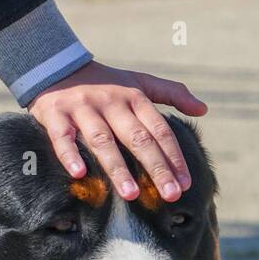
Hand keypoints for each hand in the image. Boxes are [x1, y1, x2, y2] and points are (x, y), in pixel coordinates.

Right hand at [28, 62, 206, 200]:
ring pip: (103, 140)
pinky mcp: (55, 114)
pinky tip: (80, 174)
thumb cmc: (104, 82)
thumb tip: (203, 109)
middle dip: (156, 167)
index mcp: (134, 97)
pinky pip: (63, 137)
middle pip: (137, 138)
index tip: (185, 183)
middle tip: (171, 195)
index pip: (160, 130)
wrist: (54, 64)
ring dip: (117, 167)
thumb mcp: (139, 81)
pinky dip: (69, 155)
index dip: (174, 156)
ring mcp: (83, 109)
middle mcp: (111, 102)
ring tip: (131, 194)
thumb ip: (172, 93)